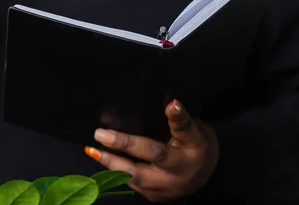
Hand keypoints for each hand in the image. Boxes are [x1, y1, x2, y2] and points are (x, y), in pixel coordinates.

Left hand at [85, 100, 218, 202]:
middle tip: (102, 134)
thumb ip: (179, 121)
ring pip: (136, 175)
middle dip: (125, 144)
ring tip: (93, 150)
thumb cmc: (195, 146)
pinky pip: (131, 184)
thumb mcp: (195, 129)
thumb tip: (168, 102)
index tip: (172, 104)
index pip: (186, 129)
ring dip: (111, 162)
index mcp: (195, 146)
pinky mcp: (155, 196)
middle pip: (154, 154)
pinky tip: (99, 161)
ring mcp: (167, 186)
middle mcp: (181, 168)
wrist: (205, 178)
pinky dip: (113, 173)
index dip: (178, 116)